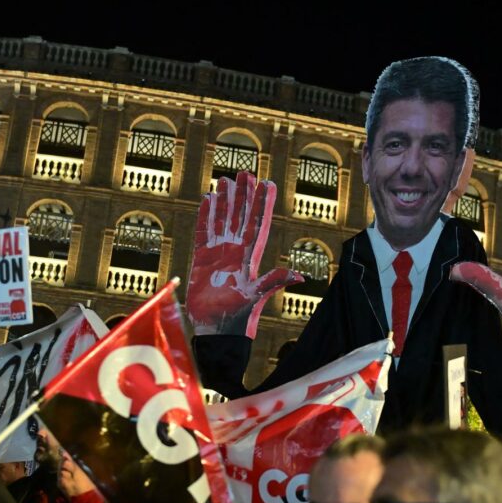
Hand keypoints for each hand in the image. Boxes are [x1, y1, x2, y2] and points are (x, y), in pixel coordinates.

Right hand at [186, 172, 301, 337]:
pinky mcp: (202, 259)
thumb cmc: (238, 317)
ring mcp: (218, 253)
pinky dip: (206, 216)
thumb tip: (299, 275)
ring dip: (225, 200)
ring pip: (222, 219)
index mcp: (251, 257)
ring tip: (226, 179)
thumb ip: (273, 282)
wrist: (215, 330)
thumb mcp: (257, 297)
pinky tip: (208, 199)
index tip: (267, 183)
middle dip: (243, 194)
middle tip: (245, 172)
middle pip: (240, 216)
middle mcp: (236, 251)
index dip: (262, 204)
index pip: (258, 223)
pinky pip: (204, 232)